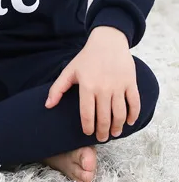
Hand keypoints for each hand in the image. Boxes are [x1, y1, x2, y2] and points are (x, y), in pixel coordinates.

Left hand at [45, 26, 139, 141]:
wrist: (107, 42)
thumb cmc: (86, 58)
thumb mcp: (69, 71)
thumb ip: (57, 88)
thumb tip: (47, 105)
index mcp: (87, 86)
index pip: (87, 114)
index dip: (88, 127)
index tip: (88, 133)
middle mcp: (104, 88)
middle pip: (105, 117)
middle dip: (103, 131)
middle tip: (102, 138)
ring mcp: (119, 86)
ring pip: (120, 114)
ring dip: (118, 127)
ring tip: (114, 133)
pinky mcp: (131, 83)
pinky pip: (134, 104)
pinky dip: (133, 115)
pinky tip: (129, 122)